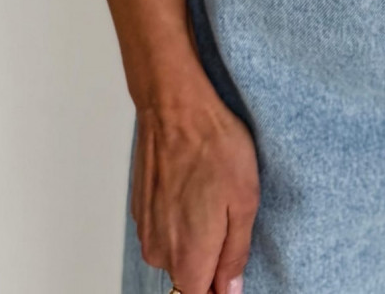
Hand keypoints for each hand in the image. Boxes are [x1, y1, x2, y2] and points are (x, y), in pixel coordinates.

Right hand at [131, 72, 259, 293]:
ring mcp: (146, 230)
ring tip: (212, 196)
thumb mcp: (245, 201)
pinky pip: (164, 229)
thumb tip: (230, 289)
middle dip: (211, 261)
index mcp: (188, 257)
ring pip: (176, 252)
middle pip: (189, 278)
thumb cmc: (215, 148)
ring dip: (195, 237)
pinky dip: (179, 217)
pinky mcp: (140, 208)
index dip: (220, 288)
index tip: (231, 269)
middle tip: (230, 218)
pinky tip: (195, 187)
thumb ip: (236, 253)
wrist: (175, 108)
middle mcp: (160, 252)